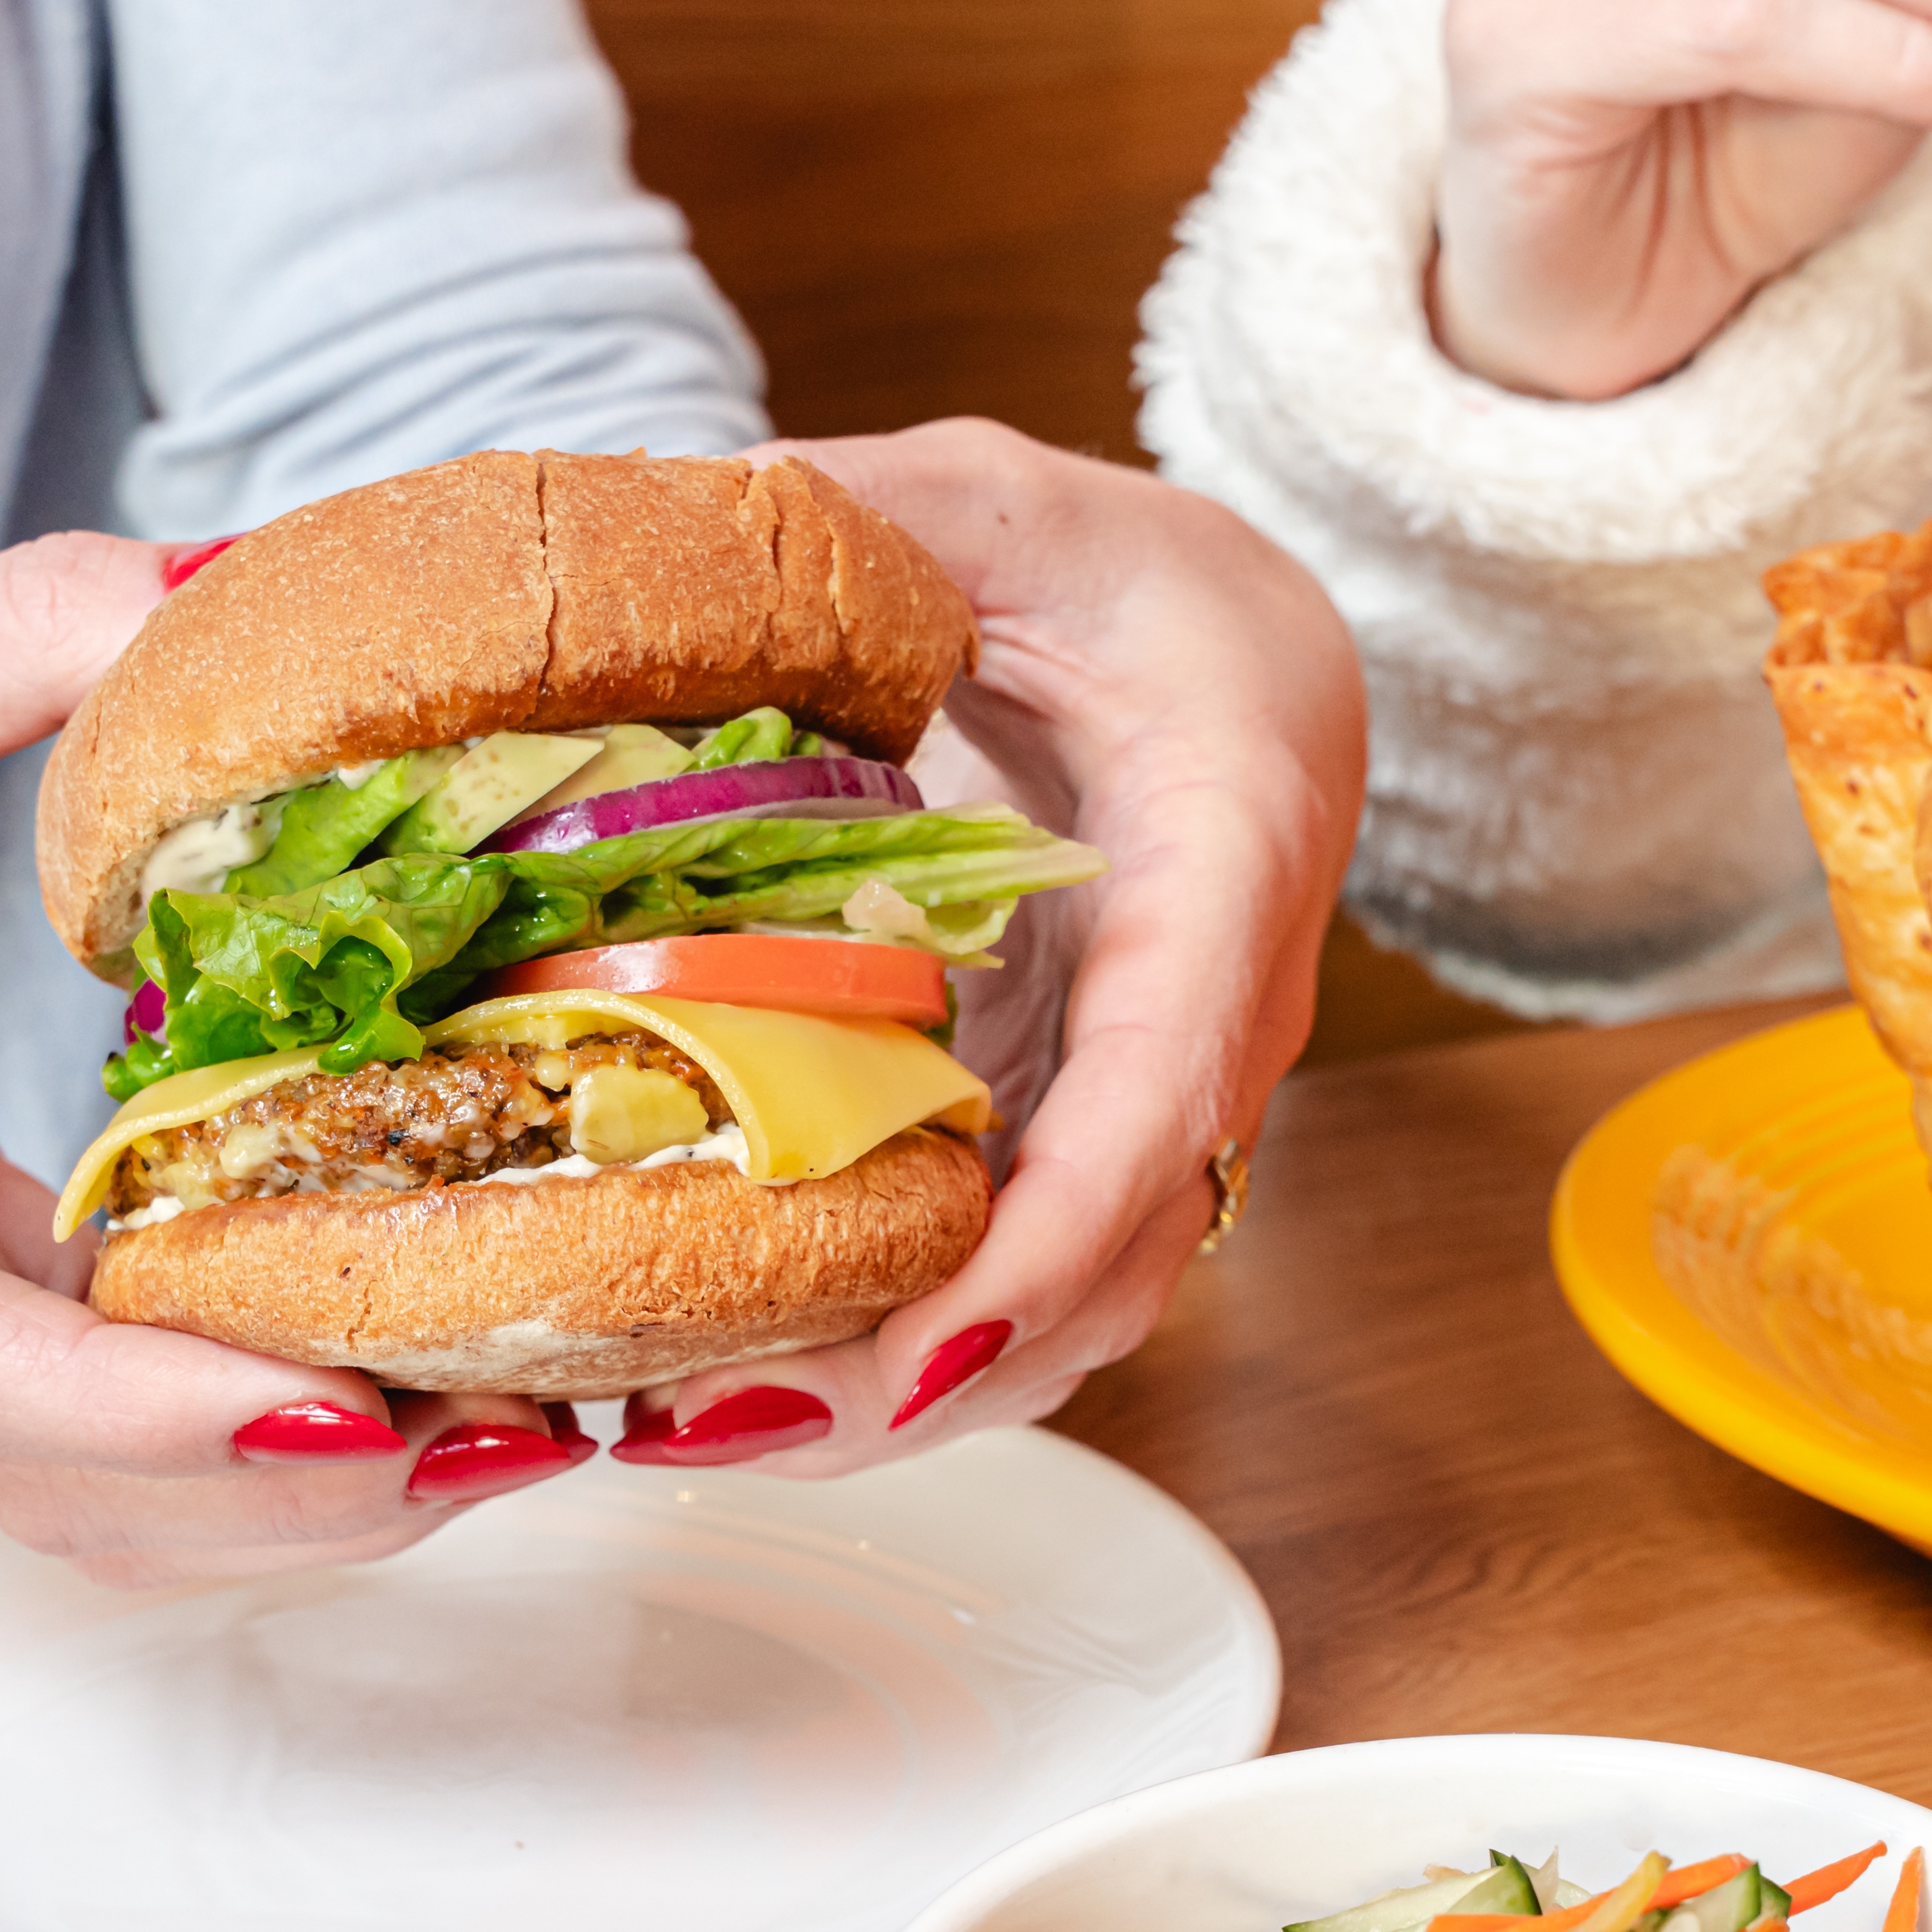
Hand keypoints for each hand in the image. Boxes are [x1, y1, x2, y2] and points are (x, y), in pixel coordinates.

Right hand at [0, 538, 582, 1576]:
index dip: (152, 1412)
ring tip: (527, 1422)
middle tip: (537, 1423)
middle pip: (58, 1485)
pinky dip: (260, 1430)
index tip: (345, 1406)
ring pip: (92, 1502)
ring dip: (306, 1493)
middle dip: (299, 1486)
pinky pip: (102, 1434)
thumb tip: (222, 588)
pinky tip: (419, 1363)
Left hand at [597, 426, 1358, 1478]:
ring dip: (888, 1392)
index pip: (1161, 1092)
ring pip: (1061, 1308)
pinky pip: (1006, 1272)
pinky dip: (886, 1337)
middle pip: (1103, 1266)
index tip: (925, 1358)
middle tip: (713, 1428)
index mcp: (1224, 862)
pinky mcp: (1081, 1132)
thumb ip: (871, 518)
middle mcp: (1212, 1025)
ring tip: (683, 1427)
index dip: (1046, 1243)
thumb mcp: (1005, 503)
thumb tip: (698, 528)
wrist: (1248, 653)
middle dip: (922, 1380)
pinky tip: (728, 1358)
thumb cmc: (1142, 582)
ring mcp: (1153, 1102)